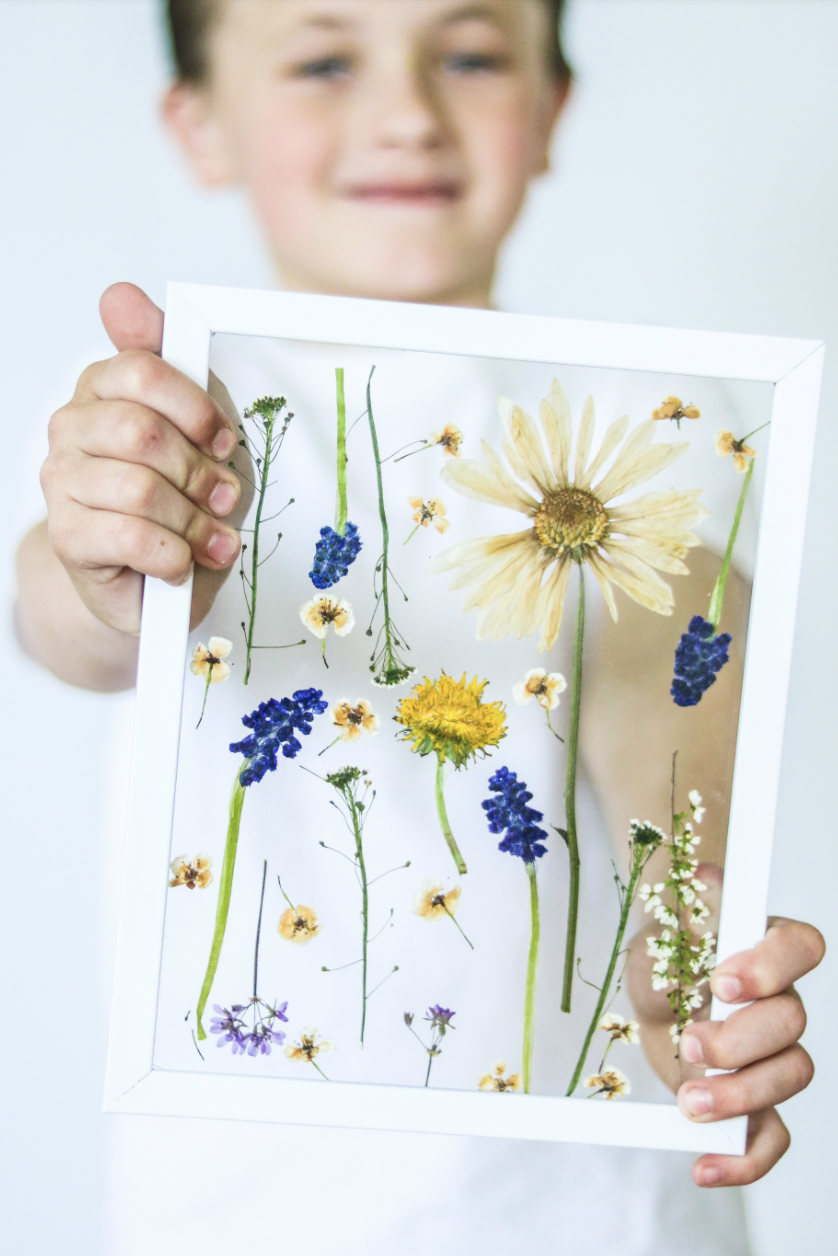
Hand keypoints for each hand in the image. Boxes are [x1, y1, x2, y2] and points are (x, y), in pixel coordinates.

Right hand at [40, 282, 243, 636]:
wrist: (160, 575)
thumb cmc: (183, 493)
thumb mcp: (196, 420)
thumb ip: (166, 355)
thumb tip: (118, 294)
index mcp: (102, 388)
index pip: (141, 370)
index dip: (195, 408)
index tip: (222, 441)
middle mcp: (70, 429)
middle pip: (141, 432)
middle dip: (198, 473)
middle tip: (224, 497)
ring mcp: (61, 483)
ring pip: (140, 489)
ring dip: (193, 522)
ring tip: (212, 538)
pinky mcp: (67, 539)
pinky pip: (131, 538)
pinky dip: (174, 555)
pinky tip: (183, 562)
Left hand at [679, 916, 823, 1186]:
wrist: (654, 1001)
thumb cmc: (667, 957)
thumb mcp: (662, 930)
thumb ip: (684, 915)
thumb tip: (701, 880)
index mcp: (768, 948)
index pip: (800, 948)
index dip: (771, 966)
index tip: (722, 981)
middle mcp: (782, 1000)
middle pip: (792, 1021)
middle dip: (740, 1039)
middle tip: (689, 1043)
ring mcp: (774, 1054)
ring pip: (791, 1076)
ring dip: (741, 1094)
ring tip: (688, 1100)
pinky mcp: (755, 1101)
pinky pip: (773, 1137)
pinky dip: (745, 1160)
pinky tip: (704, 1167)